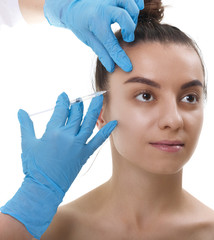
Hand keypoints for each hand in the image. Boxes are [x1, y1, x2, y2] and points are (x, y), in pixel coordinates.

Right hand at [1, 92, 116, 238]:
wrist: (44, 186)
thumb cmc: (34, 166)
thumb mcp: (27, 143)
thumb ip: (26, 125)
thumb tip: (21, 111)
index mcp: (52, 132)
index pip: (60, 111)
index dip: (63, 102)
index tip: (64, 96)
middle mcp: (67, 136)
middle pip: (75, 115)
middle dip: (77, 105)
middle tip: (79, 99)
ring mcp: (78, 145)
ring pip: (88, 123)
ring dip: (95, 109)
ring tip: (100, 99)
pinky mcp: (85, 153)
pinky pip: (98, 140)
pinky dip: (106, 131)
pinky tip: (114, 122)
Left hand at [44, 0, 143, 71]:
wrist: (73, 6)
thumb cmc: (81, 24)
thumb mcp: (88, 39)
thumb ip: (101, 52)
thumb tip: (112, 67)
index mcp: (95, 22)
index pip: (110, 43)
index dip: (120, 57)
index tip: (128, 67)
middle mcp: (103, 8)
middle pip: (123, 16)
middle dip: (129, 29)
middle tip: (127, 38)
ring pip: (129, 3)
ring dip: (133, 16)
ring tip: (128, 24)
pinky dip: (137, 3)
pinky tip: (135, 11)